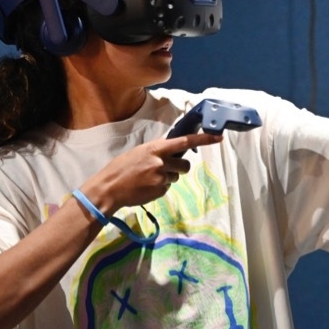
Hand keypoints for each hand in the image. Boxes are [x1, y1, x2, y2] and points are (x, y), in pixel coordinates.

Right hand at [79, 133, 221, 214]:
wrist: (109, 188)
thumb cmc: (122, 168)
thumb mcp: (139, 152)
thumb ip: (157, 150)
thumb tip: (173, 150)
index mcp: (155, 148)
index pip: (184, 141)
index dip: (203, 139)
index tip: (219, 137)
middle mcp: (161, 162)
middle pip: (185, 164)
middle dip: (180, 167)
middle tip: (166, 169)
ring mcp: (161, 177)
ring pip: (176, 177)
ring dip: (168, 177)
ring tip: (150, 178)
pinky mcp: (161, 191)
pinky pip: (168, 187)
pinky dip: (161, 187)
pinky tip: (147, 186)